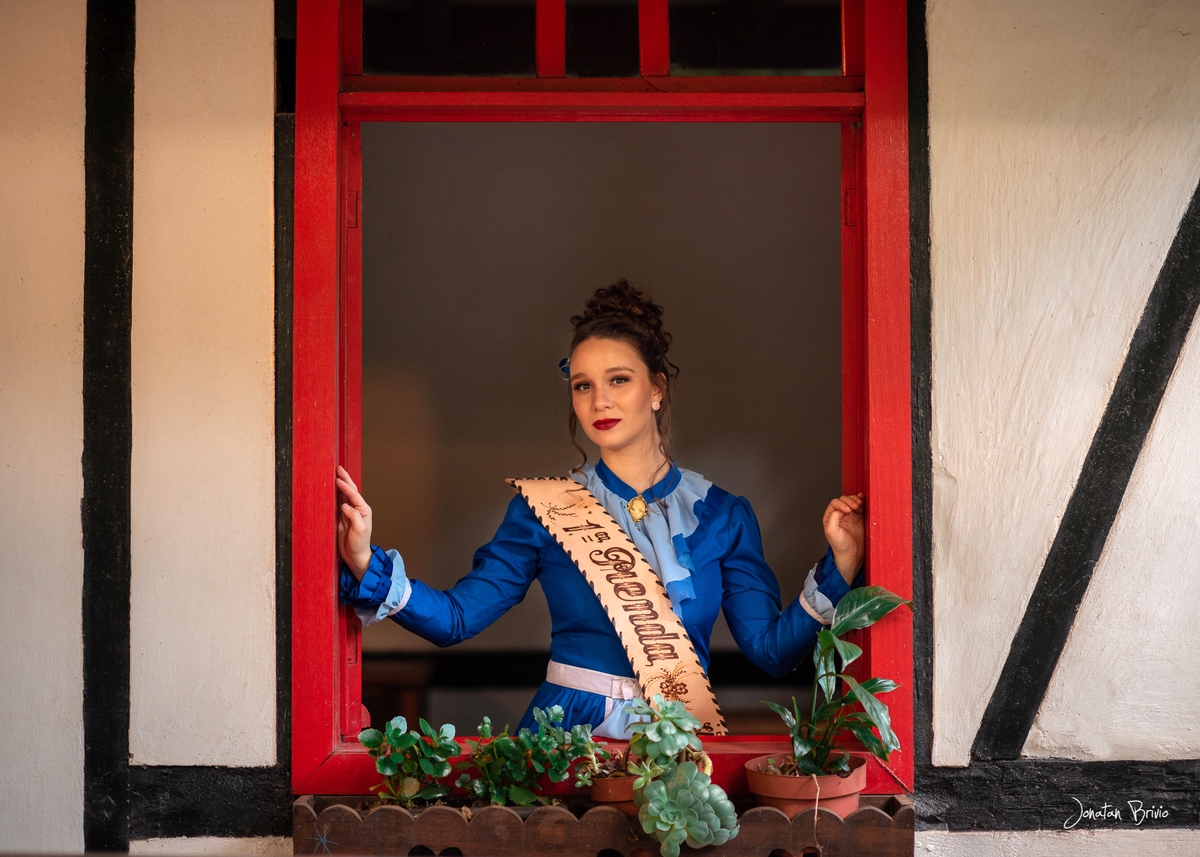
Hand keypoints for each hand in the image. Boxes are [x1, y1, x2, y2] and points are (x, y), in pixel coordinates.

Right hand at [336, 465, 372, 579]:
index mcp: (363, 510)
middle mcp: (356, 509)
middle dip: (344, 479)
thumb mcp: (360, 531)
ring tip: (333, 475)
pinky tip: (329, 490)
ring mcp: (348, 513)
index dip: (346, 486)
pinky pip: (337, 504)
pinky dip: (333, 496)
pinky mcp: (341, 518)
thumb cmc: (360, 544)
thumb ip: (354, 517)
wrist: (355, 556)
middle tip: (338, 468)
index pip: (353, 495)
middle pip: (350, 491)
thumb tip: (345, 506)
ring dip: (339, 485)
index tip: (338, 479)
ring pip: (342, 495)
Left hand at [822, 493, 864, 584]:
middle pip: (844, 500)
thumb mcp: (831, 532)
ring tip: (860, 503)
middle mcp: (840, 515)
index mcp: (830, 517)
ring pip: (852, 501)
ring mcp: (850, 515)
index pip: (835, 504)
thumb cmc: (840, 546)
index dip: (842, 504)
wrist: (853, 555)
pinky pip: (861, 507)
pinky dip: (862, 502)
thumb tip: (839, 509)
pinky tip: (864, 500)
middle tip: (855, 506)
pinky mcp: (860, 518)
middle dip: (850, 501)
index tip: (848, 510)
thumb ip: (833, 518)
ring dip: (856, 500)